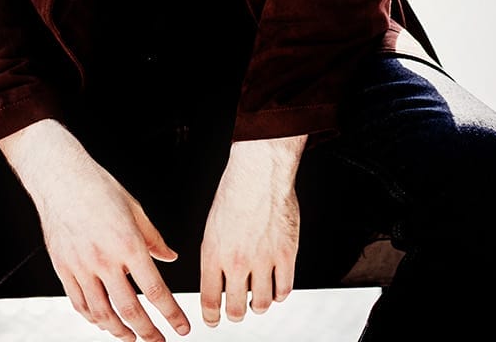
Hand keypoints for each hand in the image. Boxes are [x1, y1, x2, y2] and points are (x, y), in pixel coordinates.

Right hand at [0, 120, 190, 340]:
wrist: (60, 177)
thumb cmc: (98, 187)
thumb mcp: (135, 209)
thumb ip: (154, 238)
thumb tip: (170, 257)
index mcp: (128, 245)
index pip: (156, 291)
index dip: (171, 315)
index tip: (181, 328)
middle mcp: (104, 260)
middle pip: (130, 310)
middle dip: (148, 332)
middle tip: (158, 341)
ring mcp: (81, 267)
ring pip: (102, 313)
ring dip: (119, 331)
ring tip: (131, 338)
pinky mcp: (63, 268)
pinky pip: (79, 303)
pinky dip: (92, 318)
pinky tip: (102, 322)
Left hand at [200, 135, 304, 325]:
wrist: (259, 175)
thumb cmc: (234, 195)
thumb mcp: (211, 229)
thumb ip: (215, 258)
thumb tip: (217, 281)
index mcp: (213, 255)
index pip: (209, 300)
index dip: (212, 317)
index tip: (214, 320)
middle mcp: (237, 262)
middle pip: (237, 309)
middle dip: (235, 315)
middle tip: (237, 311)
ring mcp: (263, 261)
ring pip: (263, 303)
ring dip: (258, 306)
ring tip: (257, 300)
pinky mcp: (286, 255)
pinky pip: (285, 290)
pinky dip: (280, 294)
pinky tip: (276, 288)